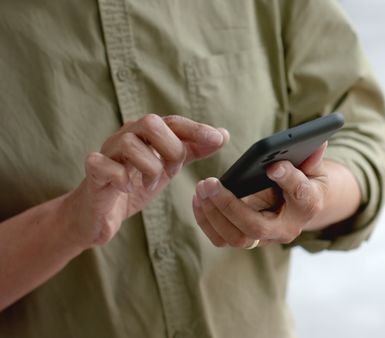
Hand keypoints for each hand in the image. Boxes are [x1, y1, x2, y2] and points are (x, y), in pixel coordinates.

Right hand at [62, 114, 228, 248]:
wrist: (99, 215)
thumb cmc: (134, 185)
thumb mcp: (169, 167)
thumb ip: (193, 150)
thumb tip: (223, 134)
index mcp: (146, 134)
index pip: (173, 121)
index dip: (196, 129)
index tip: (218, 139)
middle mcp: (126, 136)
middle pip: (151, 122)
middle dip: (170, 149)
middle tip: (172, 171)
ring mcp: (107, 152)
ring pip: (130, 143)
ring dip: (149, 167)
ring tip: (151, 183)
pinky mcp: (93, 172)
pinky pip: (104, 164)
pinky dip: (121, 177)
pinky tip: (128, 187)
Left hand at [192, 142, 329, 247]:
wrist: (299, 206)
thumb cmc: (305, 181)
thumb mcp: (312, 168)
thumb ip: (311, 157)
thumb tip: (317, 142)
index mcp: (308, 206)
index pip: (300, 195)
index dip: (288, 179)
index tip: (273, 165)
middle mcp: (286, 229)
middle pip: (256, 227)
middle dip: (230, 206)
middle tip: (210, 183)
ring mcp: (265, 239)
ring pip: (235, 238)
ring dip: (214, 213)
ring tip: (202, 187)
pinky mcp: (246, 239)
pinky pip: (221, 239)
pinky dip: (206, 220)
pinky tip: (198, 199)